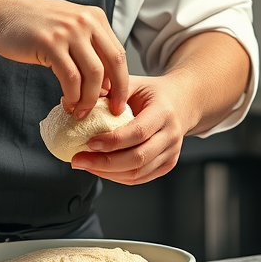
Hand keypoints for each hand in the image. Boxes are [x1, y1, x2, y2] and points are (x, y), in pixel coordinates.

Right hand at [0, 0, 127, 116]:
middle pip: (113, 63)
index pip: (118, 53)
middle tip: (112, 112)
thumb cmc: (32, 23)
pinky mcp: (50, 43)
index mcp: (94, 17)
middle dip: (116, 92)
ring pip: (93, 74)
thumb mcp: (68, 25)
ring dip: (90, 99)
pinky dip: (72, 96)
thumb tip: (106, 83)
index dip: (122, 81)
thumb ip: (88, 46)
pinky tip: (67, 103)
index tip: (118, 102)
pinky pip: (71, 78)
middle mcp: (85, 21)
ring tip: (81, 111)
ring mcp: (68, 31)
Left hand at [70, 74, 195, 184]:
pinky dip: (117, 177)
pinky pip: (140, 178)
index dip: (113, 142)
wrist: (181, 102)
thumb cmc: (153, 93)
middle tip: (79, 159)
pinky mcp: (167, 164)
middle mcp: (171, 135)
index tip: (89, 143)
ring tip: (85, 164)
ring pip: (138, 172)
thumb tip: (80, 101)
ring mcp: (171, 153)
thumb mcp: (135, 83)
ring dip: (107, 173)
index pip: (138, 132)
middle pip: (138, 158)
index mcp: (163, 112)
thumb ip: (111, 91)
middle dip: (104, 163)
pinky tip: (100, 169)